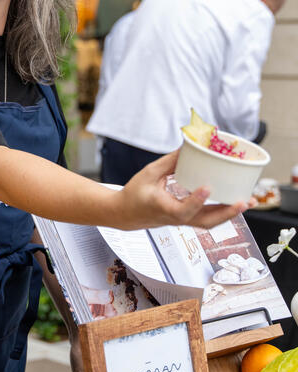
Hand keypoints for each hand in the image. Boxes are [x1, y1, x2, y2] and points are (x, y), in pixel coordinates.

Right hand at [112, 151, 248, 229]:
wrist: (124, 214)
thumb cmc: (133, 195)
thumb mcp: (148, 174)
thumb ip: (169, 162)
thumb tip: (188, 148)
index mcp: (164, 208)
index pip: (183, 209)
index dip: (196, 200)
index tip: (207, 188)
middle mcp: (176, 218)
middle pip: (206, 222)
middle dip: (227, 213)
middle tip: (243, 201)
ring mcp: (182, 221)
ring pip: (210, 223)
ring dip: (230, 214)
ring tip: (248, 201)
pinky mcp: (186, 219)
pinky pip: (208, 219)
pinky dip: (223, 212)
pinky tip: (235, 203)